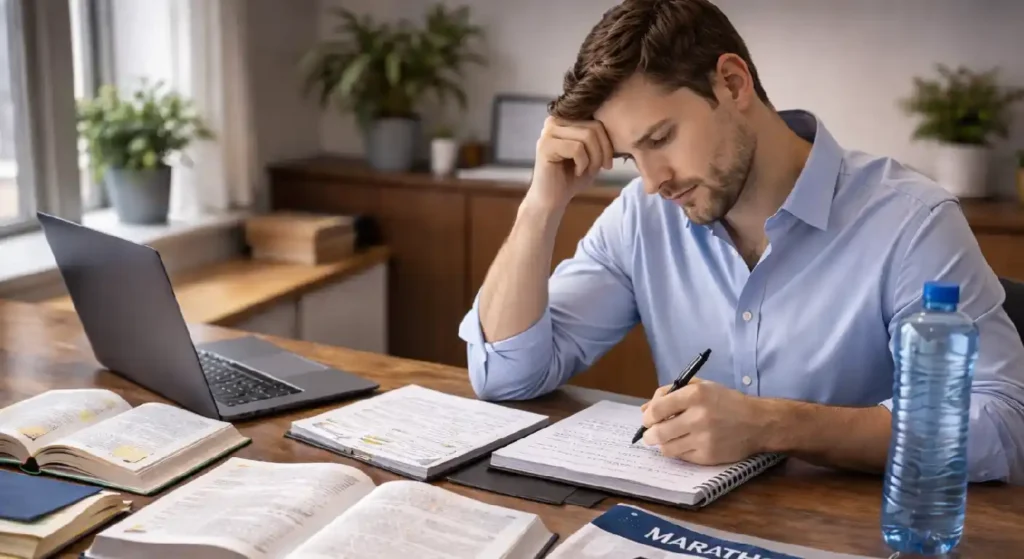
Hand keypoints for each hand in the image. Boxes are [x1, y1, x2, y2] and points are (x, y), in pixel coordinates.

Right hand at [527, 117, 613, 209]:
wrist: (552, 200)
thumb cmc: (571, 178)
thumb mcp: (592, 155)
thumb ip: (599, 139)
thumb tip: (619, 127)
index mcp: (565, 119)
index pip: (597, 121)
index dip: (608, 143)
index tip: (607, 163)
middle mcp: (554, 121)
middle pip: (594, 127)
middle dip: (602, 152)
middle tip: (599, 169)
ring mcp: (548, 132)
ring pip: (587, 136)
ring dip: (594, 159)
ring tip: (587, 171)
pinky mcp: (545, 146)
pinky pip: (576, 148)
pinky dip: (583, 164)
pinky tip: (577, 172)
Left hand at [639, 379, 768, 464]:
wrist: (758, 423)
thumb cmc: (726, 402)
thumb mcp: (701, 386)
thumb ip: (671, 393)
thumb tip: (644, 409)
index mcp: (695, 394)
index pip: (657, 409)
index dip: (647, 416)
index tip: (648, 419)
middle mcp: (698, 417)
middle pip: (658, 432)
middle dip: (649, 434)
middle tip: (650, 434)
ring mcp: (703, 439)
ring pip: (666, 448)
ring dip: (662, 444)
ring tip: (669, 439)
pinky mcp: (708, 456)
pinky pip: (681, 457)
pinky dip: (679, 451)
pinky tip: (686, 444)